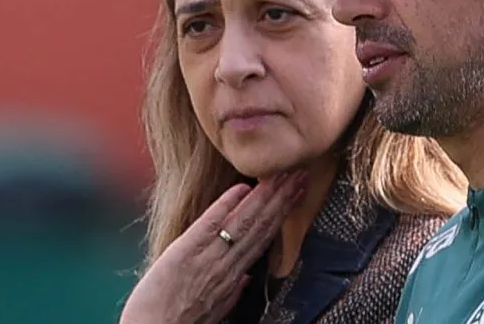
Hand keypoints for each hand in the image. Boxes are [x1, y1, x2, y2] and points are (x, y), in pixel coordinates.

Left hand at [120, 170, 307, 323]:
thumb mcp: (214, 311)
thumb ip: (232, 293)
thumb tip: (246, 278)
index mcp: (234, 277)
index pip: (265, 238)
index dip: (283, 213)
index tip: (297, 192)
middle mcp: (227, 266)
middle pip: (261, 226)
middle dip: (282, 198)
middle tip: (299, 173)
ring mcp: (208, 258)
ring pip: (244, 223)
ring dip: (264, 196)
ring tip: (281, 174)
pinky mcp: (184, 252)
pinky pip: (210, 224)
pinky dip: (226, 205)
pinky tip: (241, 188)